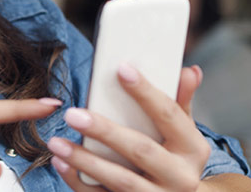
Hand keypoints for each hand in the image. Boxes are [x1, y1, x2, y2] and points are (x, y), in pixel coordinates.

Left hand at [47, 64, 212, 191]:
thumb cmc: (176, 160)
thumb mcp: (185, 134)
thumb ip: (181, 102)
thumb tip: (188, 71)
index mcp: (193, 150)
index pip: (169, 116)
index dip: (146, 92)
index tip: (122, 69)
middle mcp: (179, 177)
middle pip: (141, 151)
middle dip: (105, 132)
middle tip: (73, 114)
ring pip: (120, 180)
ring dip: (85, 161)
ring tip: (56, 142)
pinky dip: (78, 182)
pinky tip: (61, 164)